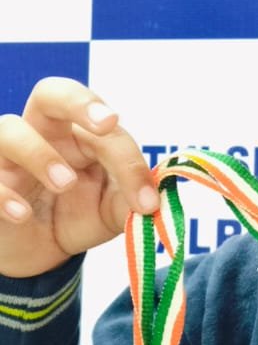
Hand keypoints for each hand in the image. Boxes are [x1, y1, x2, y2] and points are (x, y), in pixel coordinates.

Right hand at [0, 77, 159, 277]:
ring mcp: (8, 157)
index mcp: (78, 133)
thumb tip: (156, 199)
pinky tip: (23, 214)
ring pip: (9, 128)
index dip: (129, 160)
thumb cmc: (75, 215)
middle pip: (51, 93)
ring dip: (39, 153)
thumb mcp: (110, 212)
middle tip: (107, 125)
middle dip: (79, 101)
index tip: (146, 200)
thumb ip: (131, 201)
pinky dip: (4, 193)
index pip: (105, 129)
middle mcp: (42, 133)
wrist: (38, 251)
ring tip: (64, 183)